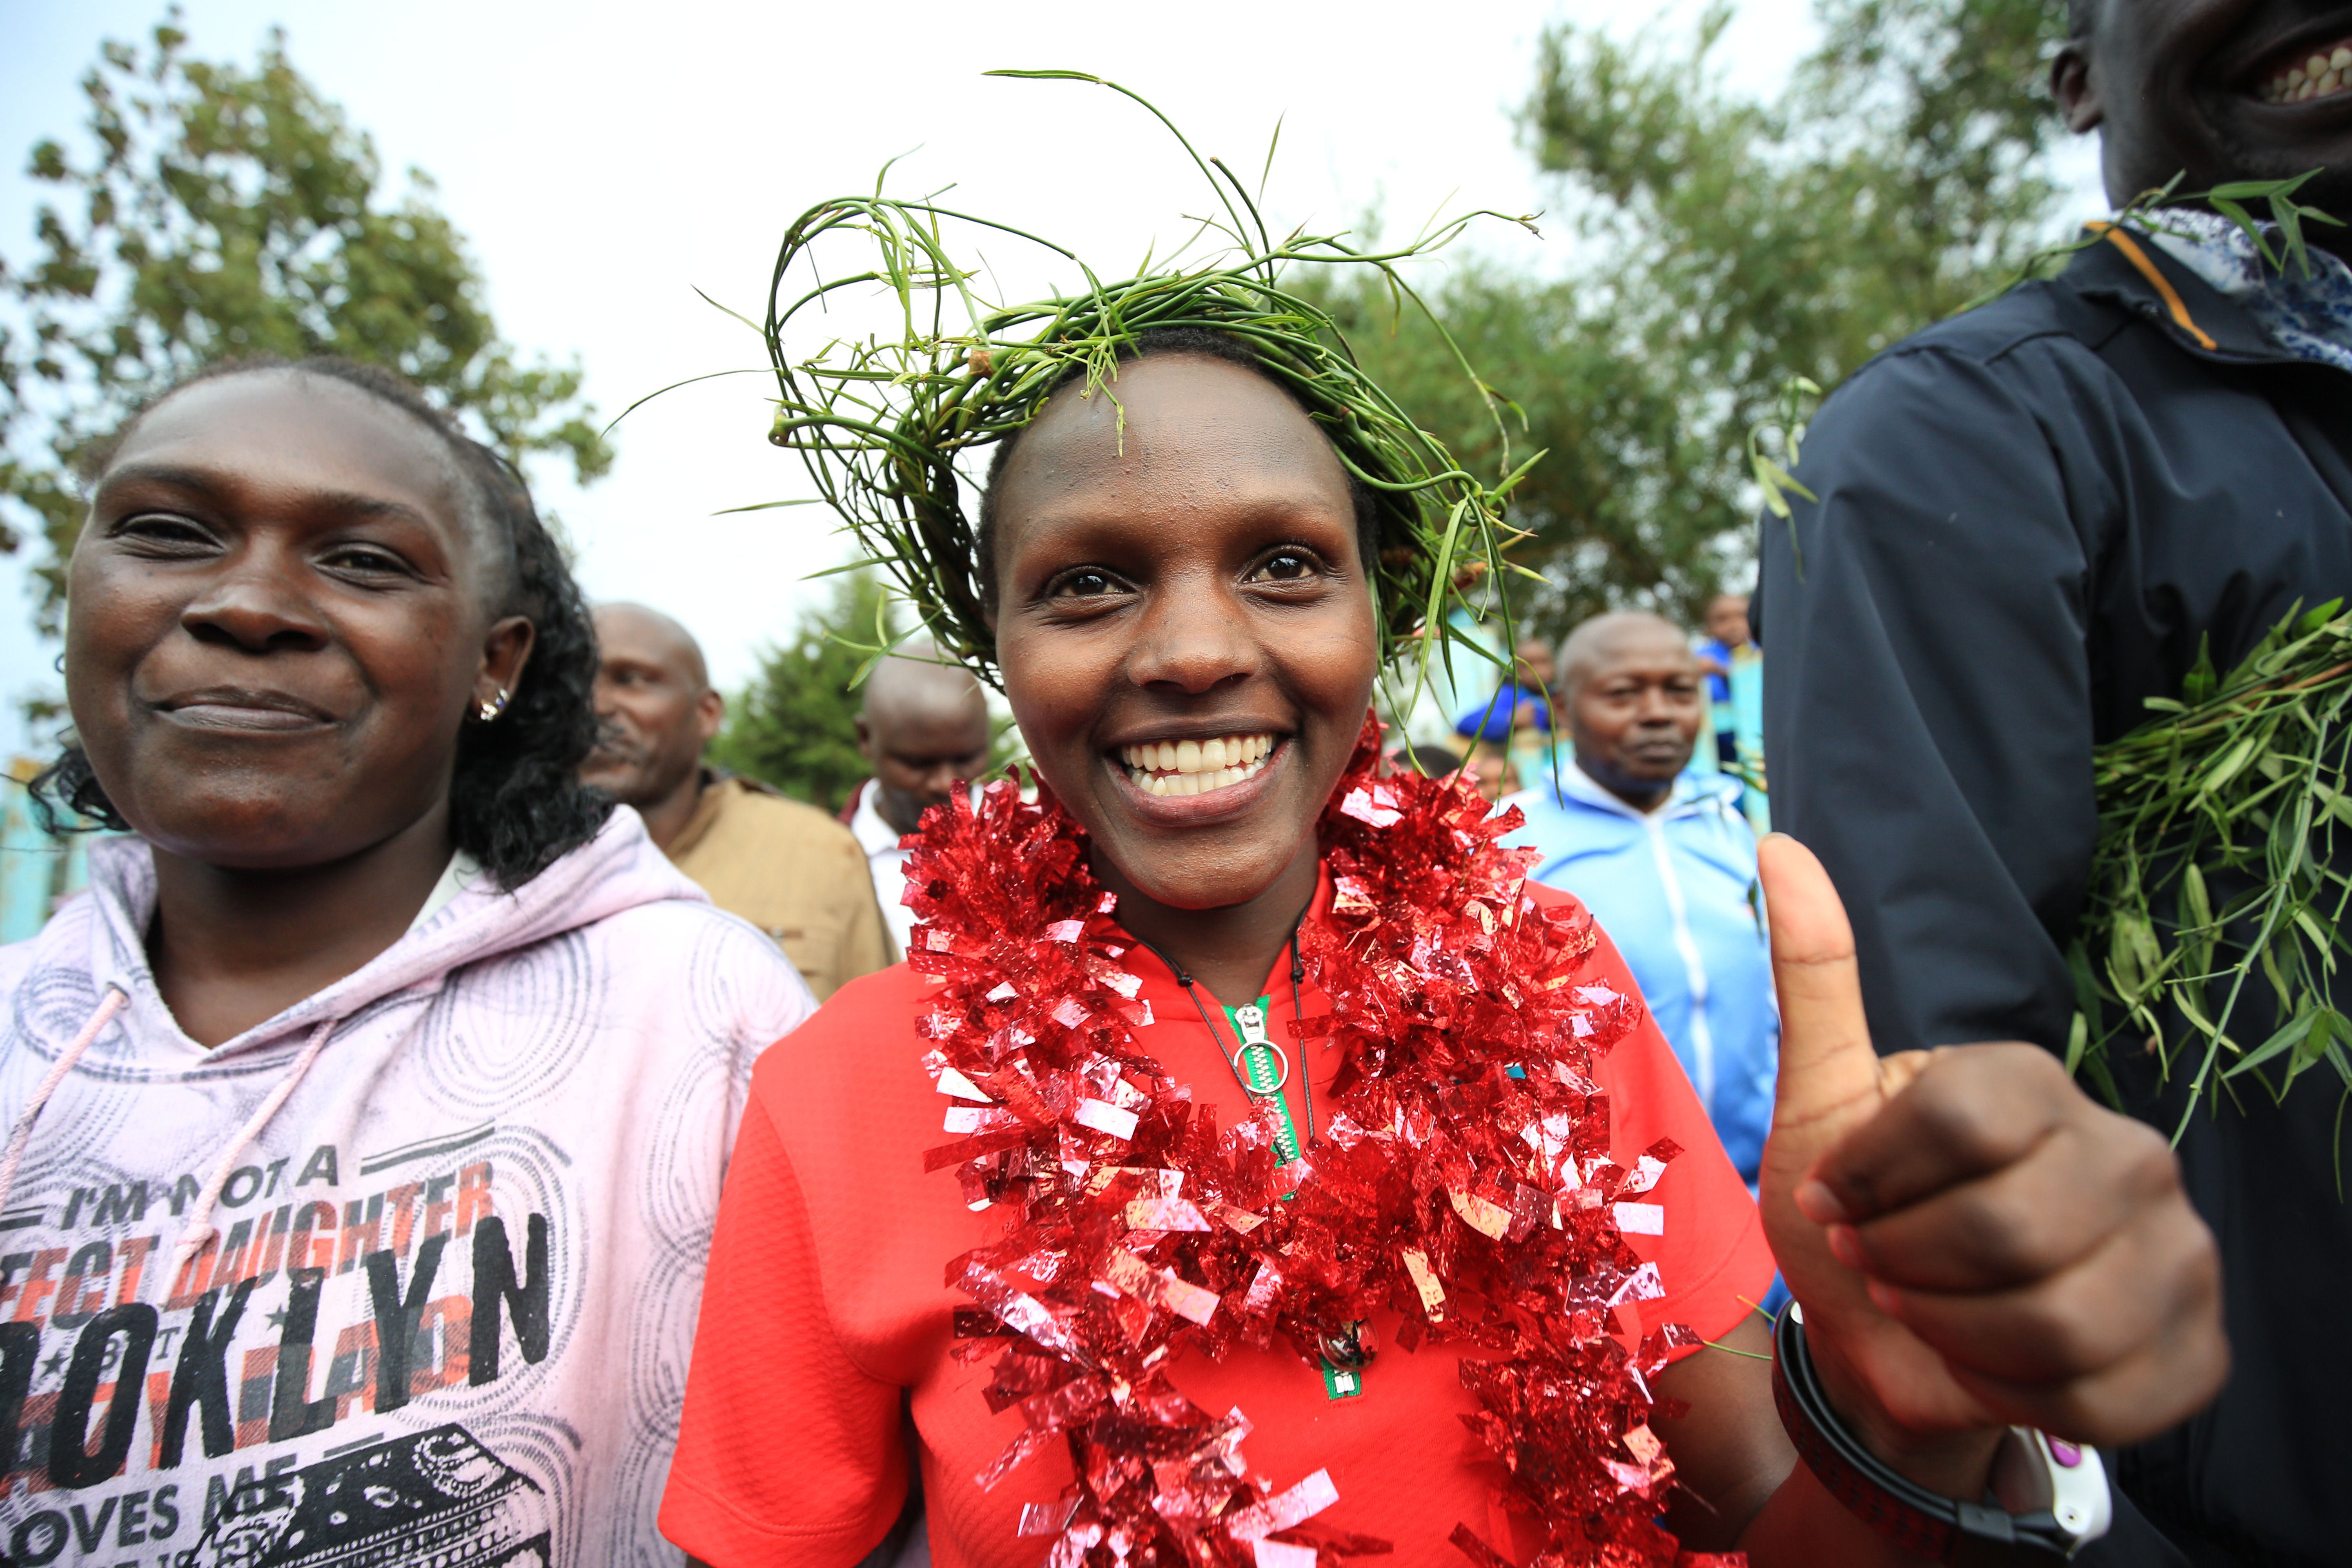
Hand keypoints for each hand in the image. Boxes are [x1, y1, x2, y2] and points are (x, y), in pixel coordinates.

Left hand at [1755, 835, 2226, 1489]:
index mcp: (2034, 1082)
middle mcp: (2131, 1153)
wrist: (1890, 1338)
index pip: (1956, 1122)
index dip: (1873, 1179)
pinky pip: (2097, 1393)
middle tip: (1880, 1263)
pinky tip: (1986, 1364)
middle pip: (2006, 1229)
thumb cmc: (1854, 1212)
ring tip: (1928, 1311)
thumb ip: (1812, 977)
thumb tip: (1778, 843)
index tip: (1839, 1198)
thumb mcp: (1817, 1098)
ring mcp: (2178, 1253)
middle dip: (1906, 1263)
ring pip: (2055, 1320)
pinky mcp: (2192, 1351)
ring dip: (1953, 1333)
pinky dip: (2012, 1395)